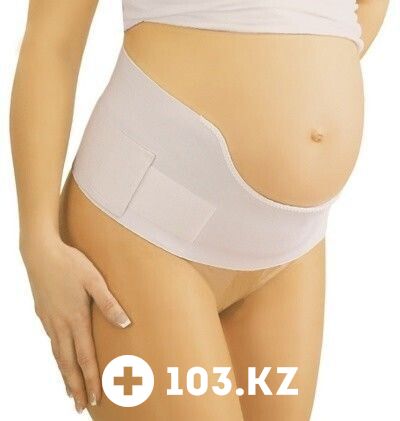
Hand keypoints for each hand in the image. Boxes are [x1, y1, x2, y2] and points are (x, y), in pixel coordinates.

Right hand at [20, 236, 130, 412]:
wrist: (41, 253)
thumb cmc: (70, 264)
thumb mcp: (94, 280)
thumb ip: (109, 303)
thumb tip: (125, 323)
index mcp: (76, 319)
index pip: (85, 357)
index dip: (91, 379)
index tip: (95, 398)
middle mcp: (60, 325)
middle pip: (67, 363)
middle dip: (75, 387)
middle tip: (80, 406)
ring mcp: (49, 321)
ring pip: (57, 355)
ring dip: (65, 375)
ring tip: (70, 391)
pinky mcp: (43, 314)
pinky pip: (51, 343)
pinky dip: (57, 358)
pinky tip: (60, 359)